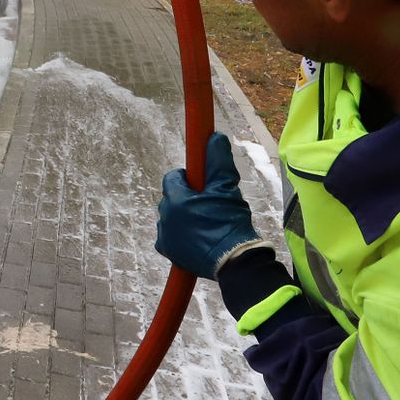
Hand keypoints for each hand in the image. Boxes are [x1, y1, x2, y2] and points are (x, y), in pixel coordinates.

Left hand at [155, 132, 259, 279]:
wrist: (234, 262)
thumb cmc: (230, 223)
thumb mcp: (227, 189)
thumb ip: (219, 162)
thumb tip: (215, 137)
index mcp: (176, 199)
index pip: (173, 178)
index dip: (188, 178)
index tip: (201, 184)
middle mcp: (165, 216)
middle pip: (171, 198)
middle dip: (186, 198)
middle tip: (208, 204)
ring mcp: (165, 236)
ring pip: (171, 217)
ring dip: (183, 217)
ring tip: (206, 223)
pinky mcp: (169, 252)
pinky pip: (171, 237)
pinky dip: (181, 235)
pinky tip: (199, 238)